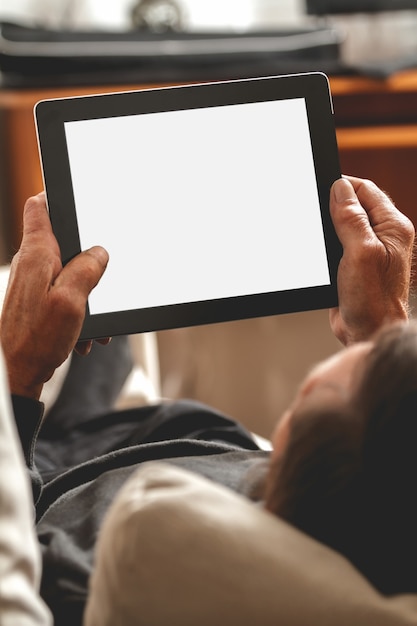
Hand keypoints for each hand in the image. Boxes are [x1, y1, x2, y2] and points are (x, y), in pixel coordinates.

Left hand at [0, 193, 108, 398]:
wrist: (16, 372)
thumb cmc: (36, 339)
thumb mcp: (71, 301)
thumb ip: (87, 269)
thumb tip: (99, 253)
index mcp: (37, 254)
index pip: (39, 207)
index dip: (57, 197)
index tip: (78, 201)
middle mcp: (31, 264)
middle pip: (62, 241)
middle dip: (87, 258)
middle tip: (100, 278)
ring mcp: (32, 283)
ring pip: (66, 271)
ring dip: (85, 292)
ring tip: (90, 319)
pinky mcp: (35, 301)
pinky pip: (63, 294)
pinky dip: (77, 308)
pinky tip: (82, 332)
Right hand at [329, 177, 414, 345]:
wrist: (367, 331)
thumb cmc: (373, 299)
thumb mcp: (361, 253)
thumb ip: (351, 219)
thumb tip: (339, 189)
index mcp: (393, 228)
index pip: (365, 190)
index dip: (342, 186)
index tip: (320, 187)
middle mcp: (383, 236)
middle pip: (353, 205)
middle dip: (332, 206)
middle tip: (314, 212)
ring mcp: (368, 250)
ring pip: (342, 225)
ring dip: (327, 227)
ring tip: (318, 236)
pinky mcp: (354, 264)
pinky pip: (337, 244)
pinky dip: (325, 244)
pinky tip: (319, 252)